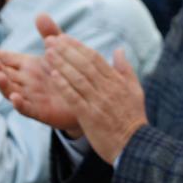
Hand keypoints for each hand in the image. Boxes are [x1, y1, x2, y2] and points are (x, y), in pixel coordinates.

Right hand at [0, 14, 81, 134]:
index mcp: (26, 66)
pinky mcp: (39, 111)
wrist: (86, 97)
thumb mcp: (60, 51)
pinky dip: (19, 104)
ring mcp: (30, 96)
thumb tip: (40, 14)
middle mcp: (24, 81)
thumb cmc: (68, 72)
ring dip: (3, 84)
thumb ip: (50, 34)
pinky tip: (15, 97)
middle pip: (4, 74)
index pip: (6, 58)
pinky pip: (26, 108)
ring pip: (10, 90)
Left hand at [44, 34, 146, 163]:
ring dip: (62, 64)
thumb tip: (119, 50)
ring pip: (78, 78)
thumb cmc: (133, 117)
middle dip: (66, 51)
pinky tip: (53, 76)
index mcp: (117, 81)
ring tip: (48, 54)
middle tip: (50, 40)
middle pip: (84, 65)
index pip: (95, 58)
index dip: (78, 47)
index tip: (64, 37)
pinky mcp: (90, 116)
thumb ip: (125, 69)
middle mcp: (108, 89)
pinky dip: (64, 86)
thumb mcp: (135, 90)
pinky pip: (75, 98)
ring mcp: (98, 102)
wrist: (135, 144)